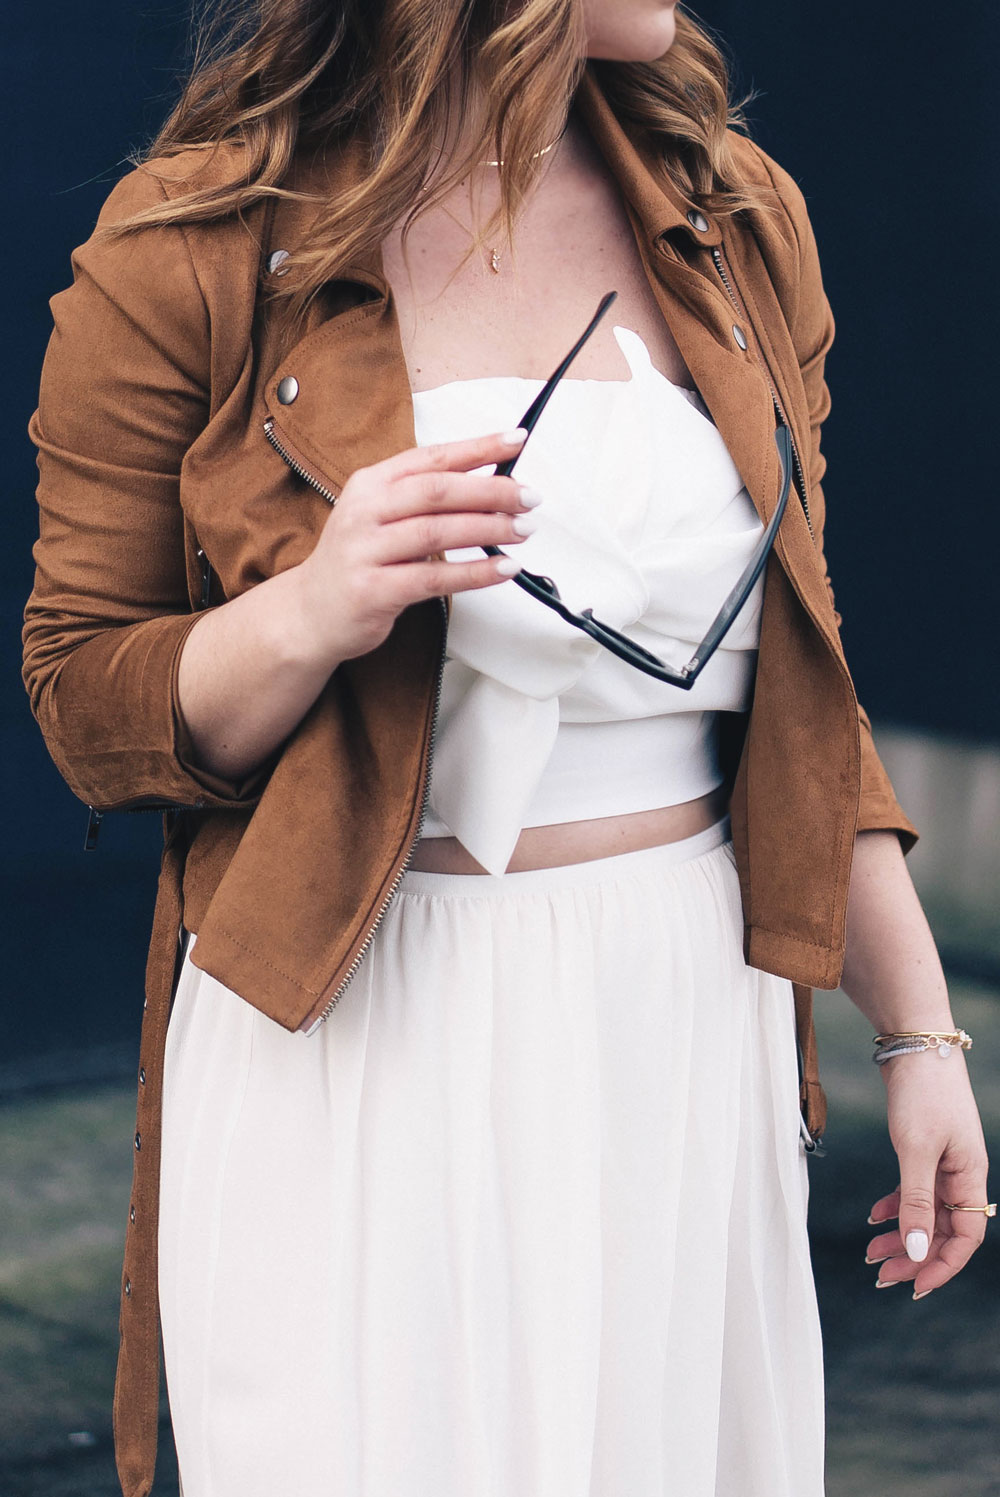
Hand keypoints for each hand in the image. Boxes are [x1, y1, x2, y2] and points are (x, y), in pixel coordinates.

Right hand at [290, 428, 538, 665]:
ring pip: (437, 532)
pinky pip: (433, 578)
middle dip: (491, 491)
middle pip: (437, 491)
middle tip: (529, 498)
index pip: (431, 457)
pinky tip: (503, 569)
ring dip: (488, 530)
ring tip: (522, 531)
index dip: (477, 448)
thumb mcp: (381, 517)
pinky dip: (474, 573)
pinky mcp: (372, 591)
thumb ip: (425, 500)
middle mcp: (364, 512)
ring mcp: (365, 551)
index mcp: (370, 484)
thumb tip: (493, 485)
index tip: (517, 441)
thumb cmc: (358, 562)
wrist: (310, 613)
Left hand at [866, 1048, 990, 1297]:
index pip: (966, 1236)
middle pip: (942, 1228)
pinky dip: (895, 1205)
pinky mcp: (922, 1147)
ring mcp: (942, 1160)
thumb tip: (916, 1250)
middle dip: (914, 1255)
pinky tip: (873, 1216)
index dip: (943, 1264)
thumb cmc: (923, 1092)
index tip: (914, 1285)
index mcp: (970, 1175)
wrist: (914, 1042)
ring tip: (871, 1253)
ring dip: (900, 1233)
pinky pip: (913, 1189)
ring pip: (924, 1211)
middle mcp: (960, 1172)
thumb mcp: (916, 1150)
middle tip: (881, 1274)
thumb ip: (915, 1201)